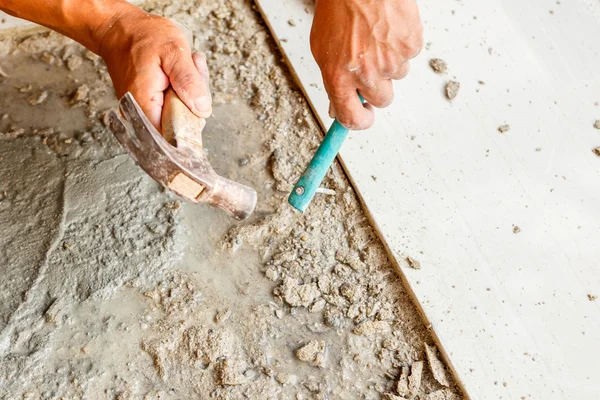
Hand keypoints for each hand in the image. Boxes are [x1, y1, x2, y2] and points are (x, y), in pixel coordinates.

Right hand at [95, 3, 211, 128]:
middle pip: (181, 125)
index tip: (198, 100)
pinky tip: (182, 69)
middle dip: (196, 100)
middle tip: (195, 69)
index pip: (172, 137)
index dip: (192, 125)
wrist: (121, 28)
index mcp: (145, 104)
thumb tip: (202, 110)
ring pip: (181, 114)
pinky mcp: (152, 105)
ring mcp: (146, 110)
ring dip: (192, 91)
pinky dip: (184, 88)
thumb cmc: (143, 36)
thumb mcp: (173, 52)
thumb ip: (188, 81)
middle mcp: (142, 113)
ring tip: (188, 64)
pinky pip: (176, 105)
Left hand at [310, 0, 422, 129]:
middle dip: (376, 88)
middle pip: (381, 101)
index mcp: (339, 77)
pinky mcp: (410, 46)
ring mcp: (390, 60)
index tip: (363, 118)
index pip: (352, 118)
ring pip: (396, 77)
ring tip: (376, 37)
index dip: (359, 121)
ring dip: (389, 63)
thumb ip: (333, 81)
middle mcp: (366, 73)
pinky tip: (388, 29)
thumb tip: (339, 108)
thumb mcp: (323, 49)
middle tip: (369, 64)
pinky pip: (409, 57)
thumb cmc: (339, 9)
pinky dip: (400, 46)